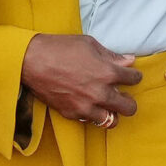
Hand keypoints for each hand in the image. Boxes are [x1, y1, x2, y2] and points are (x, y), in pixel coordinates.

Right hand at [21, 33, 142, 124]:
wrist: (31, 61)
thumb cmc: (59, 48)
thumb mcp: (89, 44)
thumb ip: (111, 55)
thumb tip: (128, 60)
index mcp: (107, 72)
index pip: (134, 79)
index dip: (134, 76)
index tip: (130, 75)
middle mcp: (100, 93)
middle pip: (129, 107)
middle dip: (129, 101)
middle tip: (123, 96)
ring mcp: (86, 106)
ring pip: (112, 121)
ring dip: (112, 113)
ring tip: (108, 106)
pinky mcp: (72, 114)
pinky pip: (91, 121)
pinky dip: (93, 114)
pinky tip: (89, 105)